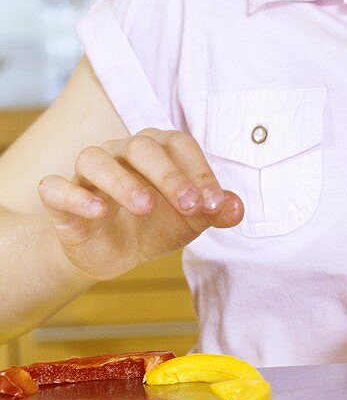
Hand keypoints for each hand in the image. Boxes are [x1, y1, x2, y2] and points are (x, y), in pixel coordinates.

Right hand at [37, 129, 243, 280]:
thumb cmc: (154, 225)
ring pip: (96, 159)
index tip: (213, 204)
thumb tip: (236, 208)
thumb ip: (213, 211)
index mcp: (157, 149)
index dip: (199, 172)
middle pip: (141, 147)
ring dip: (122, 182)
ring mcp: (88, 173)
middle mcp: (121, 152)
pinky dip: (74, 195)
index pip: (179, 145)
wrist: (112, 254)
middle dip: (168, 176)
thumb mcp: (188, 222)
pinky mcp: (61, 198)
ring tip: (145, 207)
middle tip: (189, 206)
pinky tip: (96, 212)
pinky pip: (56, 187)